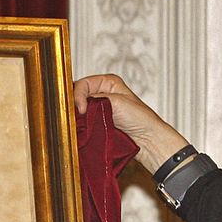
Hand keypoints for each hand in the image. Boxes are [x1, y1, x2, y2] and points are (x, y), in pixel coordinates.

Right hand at [71, 74, 192, 175]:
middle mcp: (101, 94)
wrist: (146, 139)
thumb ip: (94, 99)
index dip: (78, 95)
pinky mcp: (96, 124)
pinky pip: (82, 123)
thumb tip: (77, 104)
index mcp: (107, 82)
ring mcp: (98, 109)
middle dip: (76, 106)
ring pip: (78, 110)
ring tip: (82, 124)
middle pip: (78, 96)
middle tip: (77, 116)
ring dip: (78, 117)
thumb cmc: (140, 118)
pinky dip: (80, 126)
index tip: (81, 109)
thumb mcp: (115, 101)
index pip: (82, 84)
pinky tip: (83, 129)